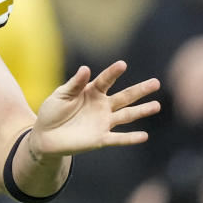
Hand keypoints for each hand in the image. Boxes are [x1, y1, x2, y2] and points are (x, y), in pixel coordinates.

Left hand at [30, 61, 159, 158]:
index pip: (105, 80)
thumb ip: (75, 84)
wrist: (45, 135)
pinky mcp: (100, 138)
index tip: (122, 64)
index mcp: (91, 92)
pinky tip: (144, 136)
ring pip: (126, 116)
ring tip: (156, 105)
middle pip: (124, 97)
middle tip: (156, 83)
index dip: (113, 73)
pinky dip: (130, 138)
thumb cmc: (53, 111)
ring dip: (141, 111)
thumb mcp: (61, 95)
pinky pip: (118, 138)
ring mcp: (103, 122)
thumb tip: (86, 68)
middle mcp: (101, 106)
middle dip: (140, 90)